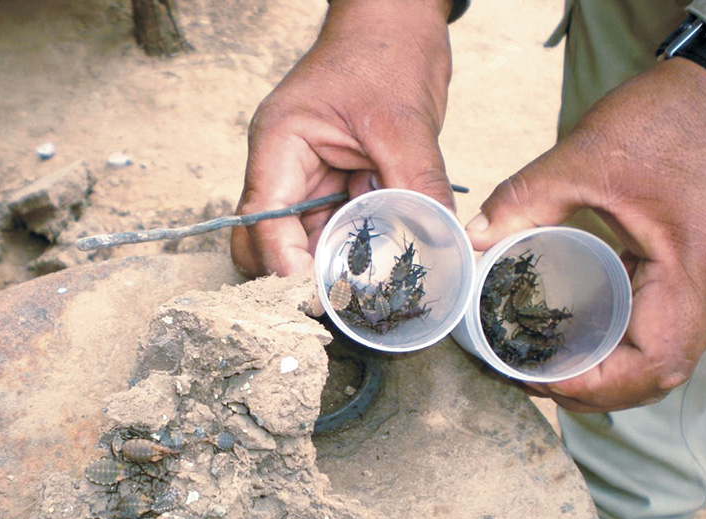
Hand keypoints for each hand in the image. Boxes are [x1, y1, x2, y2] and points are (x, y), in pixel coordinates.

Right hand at [231, 0, 454, 276]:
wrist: (397, 20)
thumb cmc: (386, 52)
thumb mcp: (404, 122)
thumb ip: (417, 185)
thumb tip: (442, 243)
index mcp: (279, 146)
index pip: (264, 222)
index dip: (287, 264)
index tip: (322, 292)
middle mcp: (283, 169)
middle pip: (269, 245)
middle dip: (302, 276)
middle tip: (346, 302)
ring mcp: (307, 180)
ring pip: (306, 245)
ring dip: (336, 266)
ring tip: (372, 288)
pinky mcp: (335, 186)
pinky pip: (338, 230)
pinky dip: (359, 249)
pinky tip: (385, 264)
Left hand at [466, 59, 705, 411]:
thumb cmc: (674, 117)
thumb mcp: (588, 157)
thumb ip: (525, 201)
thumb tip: (473, 240)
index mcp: (694, 274)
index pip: (654, 365)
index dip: (593, 385)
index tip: (536, 376)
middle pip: (655, 374)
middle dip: (590, 386)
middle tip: (526, 372)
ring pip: (659, 356)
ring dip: (605, 369)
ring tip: (541, 359)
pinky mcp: (697, 273)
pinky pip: (660, 325)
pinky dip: (618, 339)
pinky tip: (574, 330)